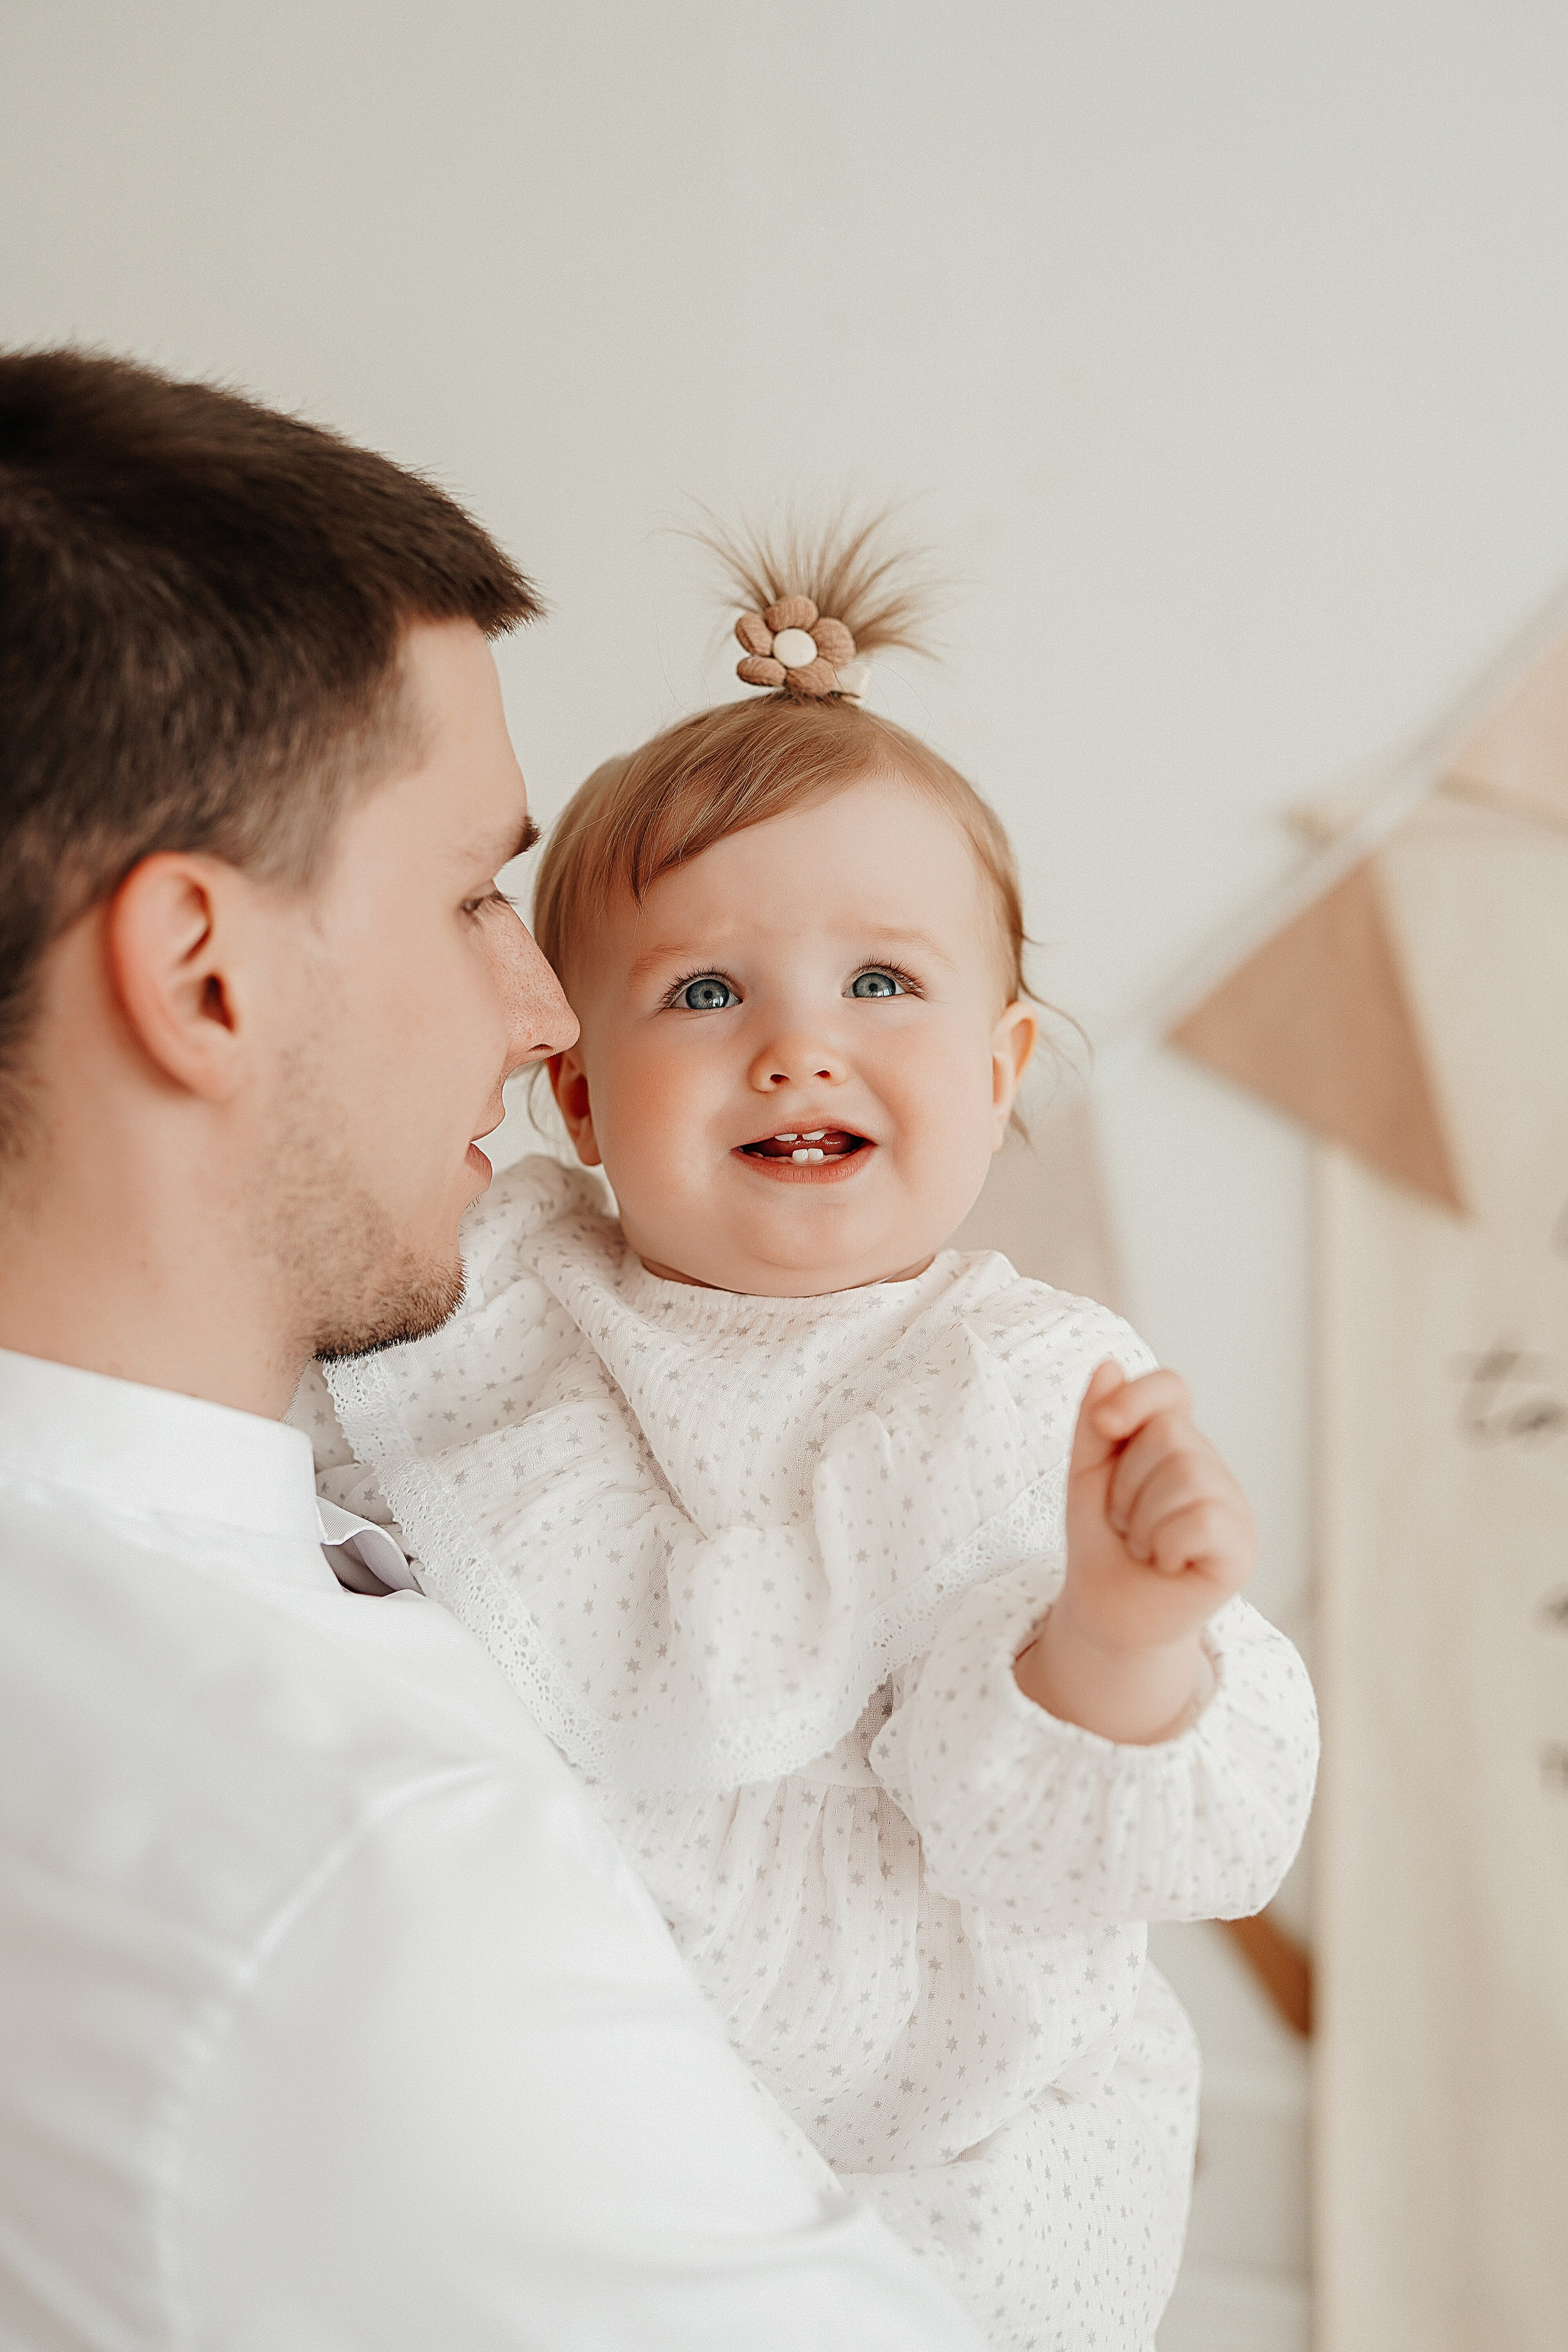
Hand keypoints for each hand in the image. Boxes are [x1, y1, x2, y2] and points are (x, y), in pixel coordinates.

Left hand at [1064, 1361, 1255, 1650]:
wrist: (1107, 1612)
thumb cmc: (1102, 1540)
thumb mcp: (1086, 1475)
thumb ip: (1095, 1423)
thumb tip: (1109, 1364)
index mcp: (1175, 1441)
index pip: (1172, 1388)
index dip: (1138, 1396)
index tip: (1104, 1425)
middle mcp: (1210, 1466)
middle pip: (1168, 1435)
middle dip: (1125, 1485)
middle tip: (1125, 1523)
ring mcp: (1232, 1506)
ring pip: (1183, 1477)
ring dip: (1141, 1520)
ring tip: (1144, 1545)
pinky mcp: (1242, 1548)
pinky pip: (1201, 1520)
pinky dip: (1167, 1545)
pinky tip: (1169, 1564)